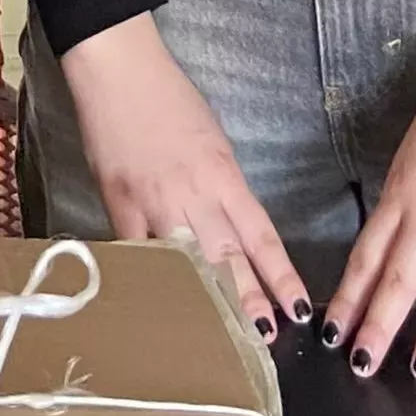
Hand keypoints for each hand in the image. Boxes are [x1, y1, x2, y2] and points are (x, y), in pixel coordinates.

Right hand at [60, 14, 309, 337]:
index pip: (261, 237)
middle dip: (248, 302)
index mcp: (224, 176)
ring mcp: (154, 204)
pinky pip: (137, 253)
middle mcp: (195, 195)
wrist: (119, 74)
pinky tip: (162, 307)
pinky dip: (152, 280)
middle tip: (265, 341)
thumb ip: (223, 187)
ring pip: (185, 264)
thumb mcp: (213, 142)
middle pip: (228, 259)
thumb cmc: (169, 100)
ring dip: (205, 302)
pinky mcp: (118, 206)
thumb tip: (229, 228)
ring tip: (220, 338)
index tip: (297, 309)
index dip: (281, 277)